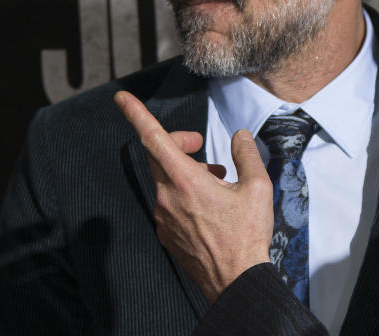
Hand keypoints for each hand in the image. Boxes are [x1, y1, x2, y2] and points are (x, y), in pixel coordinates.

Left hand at [114, 90, 272, 301]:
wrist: (236, 281)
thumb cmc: (247, 235)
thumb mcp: (258, 188)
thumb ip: (246, 155)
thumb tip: (239, 136)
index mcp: (186, 181)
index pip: (153, 139)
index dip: (136, 115)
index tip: (121, 98)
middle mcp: (167, 197)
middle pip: (158, 155)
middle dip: (176, 141)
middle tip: (198, 142)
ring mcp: (163, 217)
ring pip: (165, 179)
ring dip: (185, 170)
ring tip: (215, 179)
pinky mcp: (166, 233)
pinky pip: (168, 201)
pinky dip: (184, 192)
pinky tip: (209, 203)